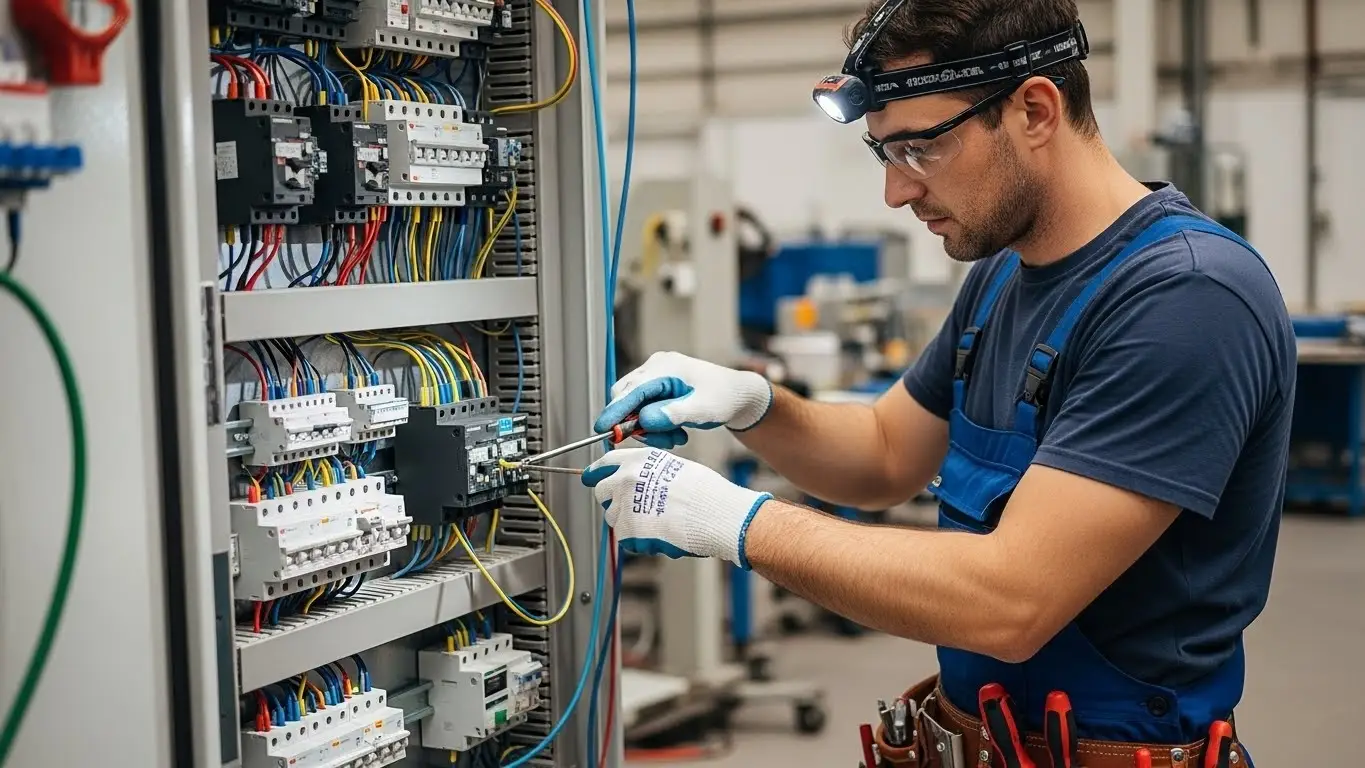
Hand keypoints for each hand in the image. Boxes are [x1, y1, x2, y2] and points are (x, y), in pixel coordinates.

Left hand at [582, 448, 771, 568]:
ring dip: (628, 522)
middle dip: (613, 501)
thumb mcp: (674, 467)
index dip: (597, 472)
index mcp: (638, 460)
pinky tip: (661, 535)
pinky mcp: (627, 530)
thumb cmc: (705, 493)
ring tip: (657, 523)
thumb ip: (648, 472)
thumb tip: (635, 482)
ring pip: (612, 517)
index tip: (591, 478)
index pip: (605, 463)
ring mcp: (624, 504)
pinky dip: (639, 541)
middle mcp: (626, 478)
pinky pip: (625, 538)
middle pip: (601, 492)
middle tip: (634, 509)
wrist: (715, 515)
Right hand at [595, 351, 772, 449]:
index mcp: (665, 367)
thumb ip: (673, 414)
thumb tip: (644, 421)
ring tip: (677, 437)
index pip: (630, 389)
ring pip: (635, 408)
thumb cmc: (724, 398)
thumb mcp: (702, 409)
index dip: (614, 410)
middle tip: (662, 440)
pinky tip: (676, 431)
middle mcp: (656, 368)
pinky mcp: (658, 389)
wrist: (738, 396)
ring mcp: (656, 378)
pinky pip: (645, 410)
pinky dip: (656, 425)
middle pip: (627, 398)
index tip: (603, 429)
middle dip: (639, 425)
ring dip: (651, 429)